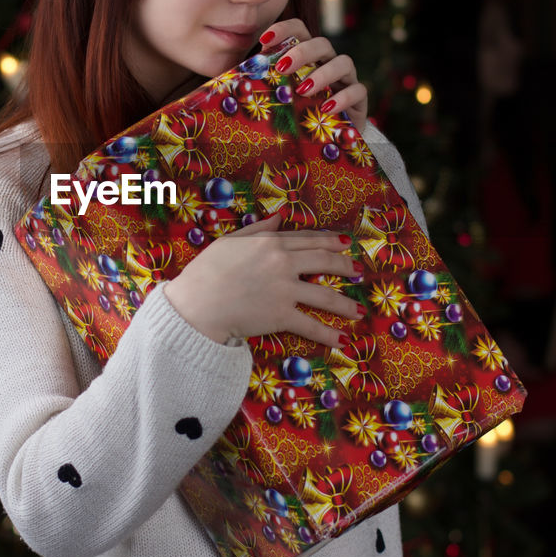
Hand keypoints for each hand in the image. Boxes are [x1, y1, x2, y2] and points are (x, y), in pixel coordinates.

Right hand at [164, 213, 363, 347]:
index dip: (330, 240)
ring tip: (358, 310)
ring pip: (324, 295)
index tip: (345, 243)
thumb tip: (279, 216)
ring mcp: (285, 289)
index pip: (308, 239)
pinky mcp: (282, 315)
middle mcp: (283, 262)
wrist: (197, 305)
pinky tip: (343, 340)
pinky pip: (310, 325)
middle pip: (324, 261)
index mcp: (271, 242)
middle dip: (345, 266)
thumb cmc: (206, 271)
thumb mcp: (230, 241)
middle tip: (358, 271)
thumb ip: (258, 229)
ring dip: (345, 304)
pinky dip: (329, 334)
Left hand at [260, 20, 367, 133]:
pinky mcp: (360, 101)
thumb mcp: (276, 99)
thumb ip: (259, 84)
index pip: (300, 29)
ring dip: (323, 73)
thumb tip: (226, 81)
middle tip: (283, 68)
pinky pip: (358, 91)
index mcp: (307, 56)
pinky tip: (326, 108)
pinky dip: (343, 97)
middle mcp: (328, 62)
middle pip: (322, 43)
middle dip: (302, 52)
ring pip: (343, 62)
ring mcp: (346, 80)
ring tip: (303, 89)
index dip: (284, 29)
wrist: (323, 144)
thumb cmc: (294, 116)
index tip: (264, 40)